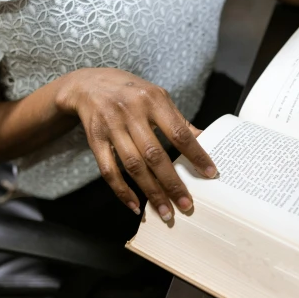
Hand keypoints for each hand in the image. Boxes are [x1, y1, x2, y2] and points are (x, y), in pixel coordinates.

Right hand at [57, 68, 216, 220]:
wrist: (88, 85)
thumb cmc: (131, 93)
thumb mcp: (157, 97)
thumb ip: (179, 121)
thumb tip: (206, 141)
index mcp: (153, 101)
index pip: (179, 133)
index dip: (196, 155)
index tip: (210, 174)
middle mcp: (131, 113)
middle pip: (154, 155)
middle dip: (172, 183)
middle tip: (186, 205)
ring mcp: (111, 127)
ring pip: (133, 166)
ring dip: (151, 192)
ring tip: (165, 212)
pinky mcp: (95, 140)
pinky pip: (108, 170)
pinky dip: (122, 190)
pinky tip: (136, 206)